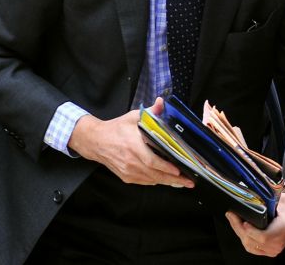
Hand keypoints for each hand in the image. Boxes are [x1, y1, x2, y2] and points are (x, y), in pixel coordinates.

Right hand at [67, 97, 194, 187]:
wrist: (96, 141)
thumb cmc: (116, 128)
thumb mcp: (132, 117)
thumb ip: (150, 112)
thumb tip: (162, 102)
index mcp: (133, 145)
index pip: (152, 161)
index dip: (166, 167)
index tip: (179, 170)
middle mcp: (130, 161)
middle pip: (154, 174)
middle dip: (173, 179)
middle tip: (189, 181)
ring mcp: (128, 171)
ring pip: (151, 180)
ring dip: (167, 182)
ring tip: (181, 182)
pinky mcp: (126, 177)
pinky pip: (145, 182)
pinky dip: (156, 181)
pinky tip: (165, 179)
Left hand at [225, 189, 284, 256]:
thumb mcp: (279, 200)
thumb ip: (264, 201)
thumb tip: (247, 196)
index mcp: (283, 229)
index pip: (263, 237)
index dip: (250, 230)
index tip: (241, 219)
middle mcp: (279, 243)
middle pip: (252, 241)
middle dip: (237, 227)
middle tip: (231, 214)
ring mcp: (274, 248)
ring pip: (250, 245)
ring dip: (239, 232)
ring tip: (233, 219)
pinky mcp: (270, 250)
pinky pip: (253, 248)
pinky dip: (244, 238)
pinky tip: (240, 228)